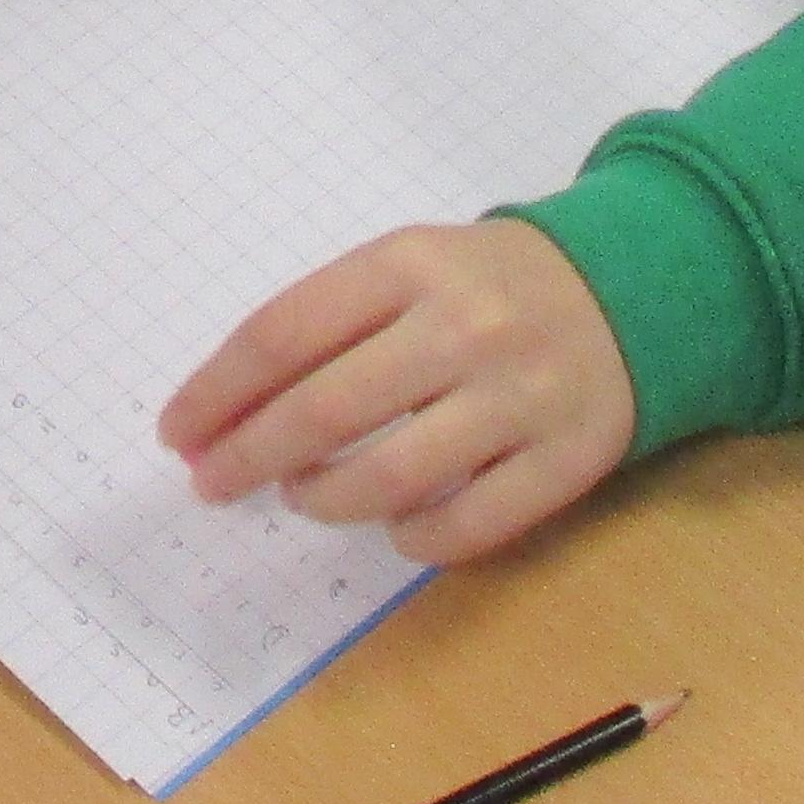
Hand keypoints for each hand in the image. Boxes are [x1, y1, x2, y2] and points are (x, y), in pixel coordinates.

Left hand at [162, 218, 635, 563]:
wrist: (624, 292)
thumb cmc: (481, 286)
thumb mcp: (405, 267)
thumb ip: (325, 323)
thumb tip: (224, 411)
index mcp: (408, 264)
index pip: (283, 334)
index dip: (218, 391)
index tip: (178, 432)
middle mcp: (464, 327)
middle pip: (325, 410)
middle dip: (250, 457)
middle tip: (214, 484)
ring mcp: (520, 397)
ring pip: (392, 476)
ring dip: (325, 500)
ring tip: (304, 495)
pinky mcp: (568, 460)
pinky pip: (469, 525)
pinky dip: (413, 539)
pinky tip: (391, 527)